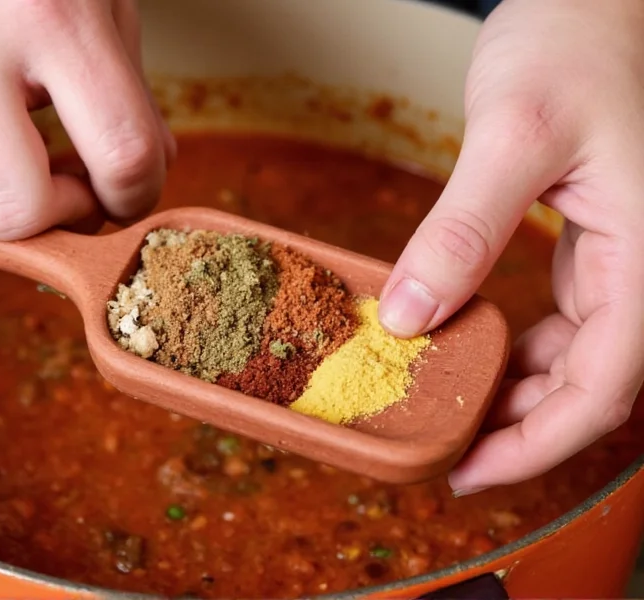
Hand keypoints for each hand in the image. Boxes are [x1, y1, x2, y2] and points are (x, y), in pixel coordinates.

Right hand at [0, 0, 174, 255]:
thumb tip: (141, 180)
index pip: (122, 156)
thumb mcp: (98, 5)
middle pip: (14, 216)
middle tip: (64, 188)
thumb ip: (129, 98)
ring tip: (8, 185)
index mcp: (49, 15)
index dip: (137, 196)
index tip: (125, 192)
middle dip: (54, 224)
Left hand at [378, 0, 643, 493]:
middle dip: (519, 428)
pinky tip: (468, 347)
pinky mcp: (593, 247)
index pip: (603, 390)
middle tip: (445, 447)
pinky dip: (517, 348)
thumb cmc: (575, 46)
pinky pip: (563, 322)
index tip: (470, 472)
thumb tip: (411, 316)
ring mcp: (623, 262)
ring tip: (447, 403)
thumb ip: (463, 230)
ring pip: (577, 359)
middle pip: (591, 388)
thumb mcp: (514, 134)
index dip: (536, 445)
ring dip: (515, 391)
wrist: (590, 3)